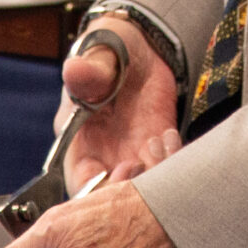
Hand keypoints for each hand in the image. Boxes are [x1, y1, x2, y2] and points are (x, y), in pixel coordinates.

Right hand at [60, 26, 181, 192]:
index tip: (122, 168)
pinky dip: (173, 162)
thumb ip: (89, 70)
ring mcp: (130, 156)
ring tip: (158, 139)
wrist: (142, 47)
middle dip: (131, 189)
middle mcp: (102, 157)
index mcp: (76, 143)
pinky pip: (165, 171)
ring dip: (155, 174)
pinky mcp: (155, 150)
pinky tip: (170, 136)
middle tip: (144, 159)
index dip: (98, 190)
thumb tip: (75, 71)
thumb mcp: (99, 55)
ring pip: (141, 190)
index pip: (80, 185)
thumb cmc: (109, 50)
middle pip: (111, 199)